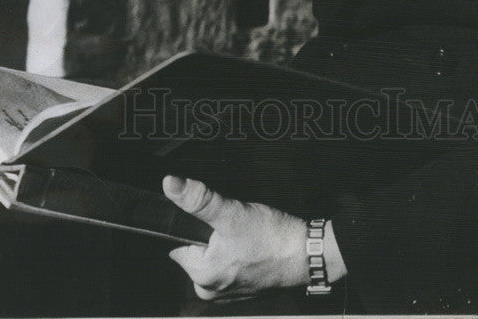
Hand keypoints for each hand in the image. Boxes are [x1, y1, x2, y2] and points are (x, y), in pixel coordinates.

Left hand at [162, 175, 307, 302]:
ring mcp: (229, 291)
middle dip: (211, 233)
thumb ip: (199, 200)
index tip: (212, 218)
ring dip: (226, 240)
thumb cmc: (272, 238)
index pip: (178, 244)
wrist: (306, 253)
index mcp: (201, 277)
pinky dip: (238, 250)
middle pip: (197, 248)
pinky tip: (252, 242)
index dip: (192, 225)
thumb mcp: (232, 213)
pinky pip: (231, 261)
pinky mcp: (244, 286)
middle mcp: (211, 289)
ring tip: (245, 233)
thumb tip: (171, 186)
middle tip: (234, 225)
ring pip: (215, 253)